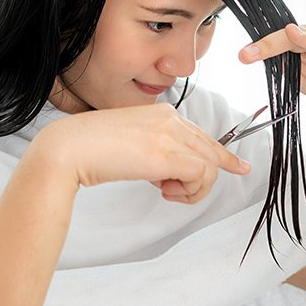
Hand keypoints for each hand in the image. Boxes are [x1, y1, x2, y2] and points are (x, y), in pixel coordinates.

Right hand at [32, 103, 250, 203]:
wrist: (68, 149)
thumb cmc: (90, 150)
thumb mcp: (129, 146)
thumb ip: (153, 152)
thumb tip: (169, 173)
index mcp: (160, 113)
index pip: (200, 135)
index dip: (221, 153)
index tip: (237, 166)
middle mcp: (170, 119)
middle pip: (212, 149)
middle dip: (213, 173)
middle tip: (209, 186)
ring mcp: (169, 134)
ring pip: (209, 166)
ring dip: (192, 189)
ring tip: (165, 192)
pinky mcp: (168, 154)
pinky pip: (201, 176)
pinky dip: (189, 191)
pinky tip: (164, 191)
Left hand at [239, 23, 305, 109]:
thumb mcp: (298, 78)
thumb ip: (283, 68)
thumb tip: (261, 60)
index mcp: (302, 42)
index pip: (278, 41)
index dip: (260, 47)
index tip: (242, 55)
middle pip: (294, 38)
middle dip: (271, 44)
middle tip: (251, 51)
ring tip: (292, 33)